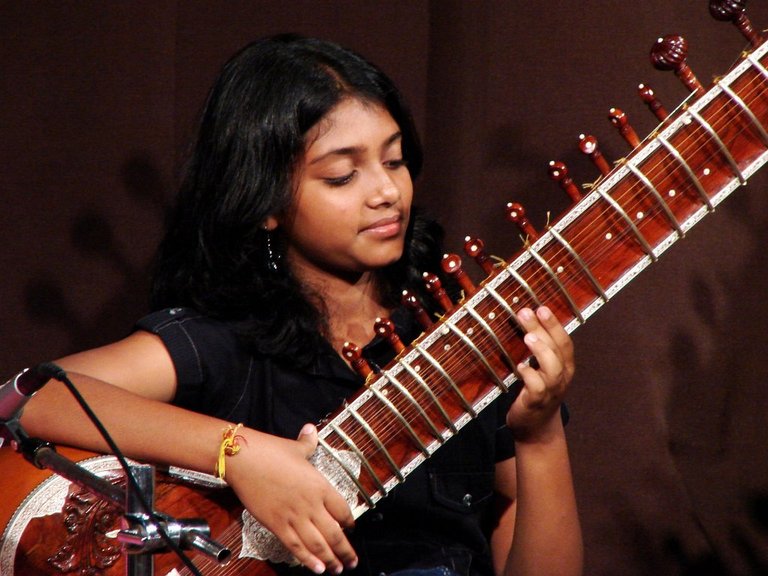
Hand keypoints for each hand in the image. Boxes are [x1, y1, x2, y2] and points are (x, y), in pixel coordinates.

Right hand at [225, 424, 357, 573]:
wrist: (244, 459)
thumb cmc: (271, 451)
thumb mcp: (296, 448)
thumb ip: (308, 443)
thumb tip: (311, 430)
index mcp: (320, 485)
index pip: (343, 510)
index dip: (350, 522)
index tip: (352, 529)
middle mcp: (311, 504)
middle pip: (335, 534)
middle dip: (345, 551)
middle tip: (352, 561)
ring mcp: (294, 517)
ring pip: (318, 545)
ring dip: (330, 560)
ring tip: (337, 570)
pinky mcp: (277, 525)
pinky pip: (296, 547)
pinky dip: (308, 560)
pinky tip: (317, 569)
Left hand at [505, 306, 574, 441]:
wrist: (535, 429)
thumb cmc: (535, 393)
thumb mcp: (541, 369)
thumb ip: (537, 350)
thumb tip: (524, 322)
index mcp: (565, 366)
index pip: (564, 341)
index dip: (554, 324)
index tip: (542, 307)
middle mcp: (562, 377)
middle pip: (557, 349)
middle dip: (544, 329)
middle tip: (527, 312)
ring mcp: (551, 390)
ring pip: (552, 367)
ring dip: (541, 350)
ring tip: (528, 336)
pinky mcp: (536, 402)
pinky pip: (537, 387)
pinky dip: (529, 375)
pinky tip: (520, 366)